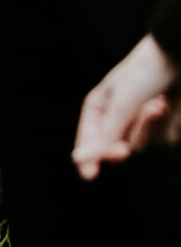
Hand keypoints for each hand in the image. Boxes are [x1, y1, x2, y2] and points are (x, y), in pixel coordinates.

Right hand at [73, 34, 180, 179]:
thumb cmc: (147, 71)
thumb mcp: (122, 101)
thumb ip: (106, 134)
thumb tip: (80, 159)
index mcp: (99, 107)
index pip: (88, 140)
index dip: (88, 157)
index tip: (90, 175)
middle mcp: (119, 119)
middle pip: (114, 149)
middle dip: (120, 147)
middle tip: (123, 151)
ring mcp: (143, 124)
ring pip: (140, 145)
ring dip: (148, 127)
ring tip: (157, 103)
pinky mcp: (166, 128)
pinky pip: (161, 140)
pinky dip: (164, 124)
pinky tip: (167, 105)